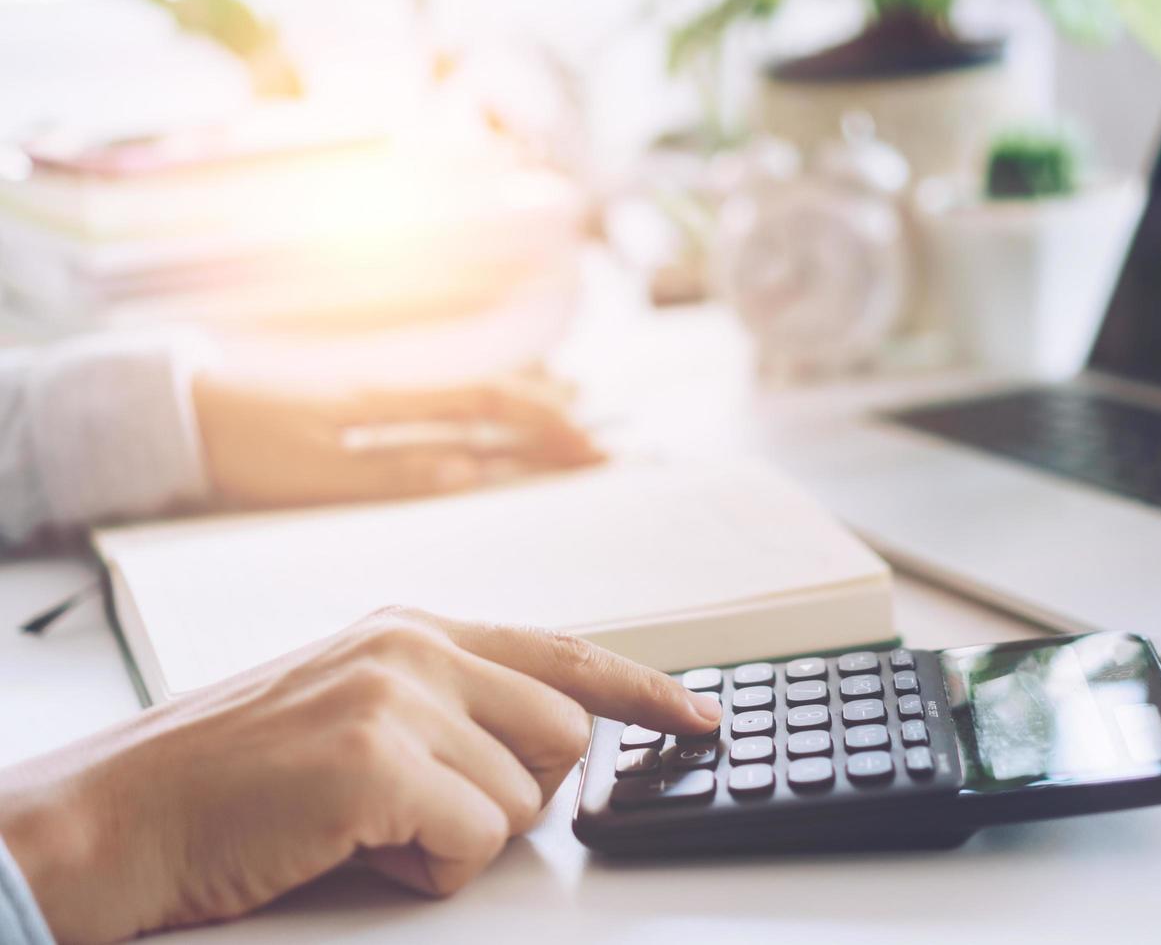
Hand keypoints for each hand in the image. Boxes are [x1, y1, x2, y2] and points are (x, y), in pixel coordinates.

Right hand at [0, 609, 721, 942]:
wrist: (116, 814)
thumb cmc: (235, 776)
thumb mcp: (355, 706)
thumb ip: (451, 709)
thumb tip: (548, 754)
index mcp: (415, 630)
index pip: (566, 655)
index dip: (644, 693)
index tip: (699, 720)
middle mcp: (415, 648)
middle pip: (563, 738)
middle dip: (516, 797)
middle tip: (425, 816)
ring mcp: (397, 698)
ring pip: (520, 801)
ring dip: (455, 842)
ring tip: (368, 831)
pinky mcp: (376, 761)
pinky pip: (473, 845)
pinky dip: (425, 873)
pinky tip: (354, 851)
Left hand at [193, 371, 601, 508]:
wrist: (173, 411)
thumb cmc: (239, 446)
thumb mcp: (315, 472)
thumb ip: (395, 472)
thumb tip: (472, 473)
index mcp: (388, 401)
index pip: (490, 410)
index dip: (547, 430)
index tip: (593, 454)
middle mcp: (395, 387)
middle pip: (494, 399)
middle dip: (553, 422)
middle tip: (607, 448)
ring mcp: (382, 390)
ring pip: (473, 392)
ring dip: (528, 405)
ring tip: (578, 414)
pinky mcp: (364, 400)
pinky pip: (444, 396)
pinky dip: (484, 402)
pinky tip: (497, 413)